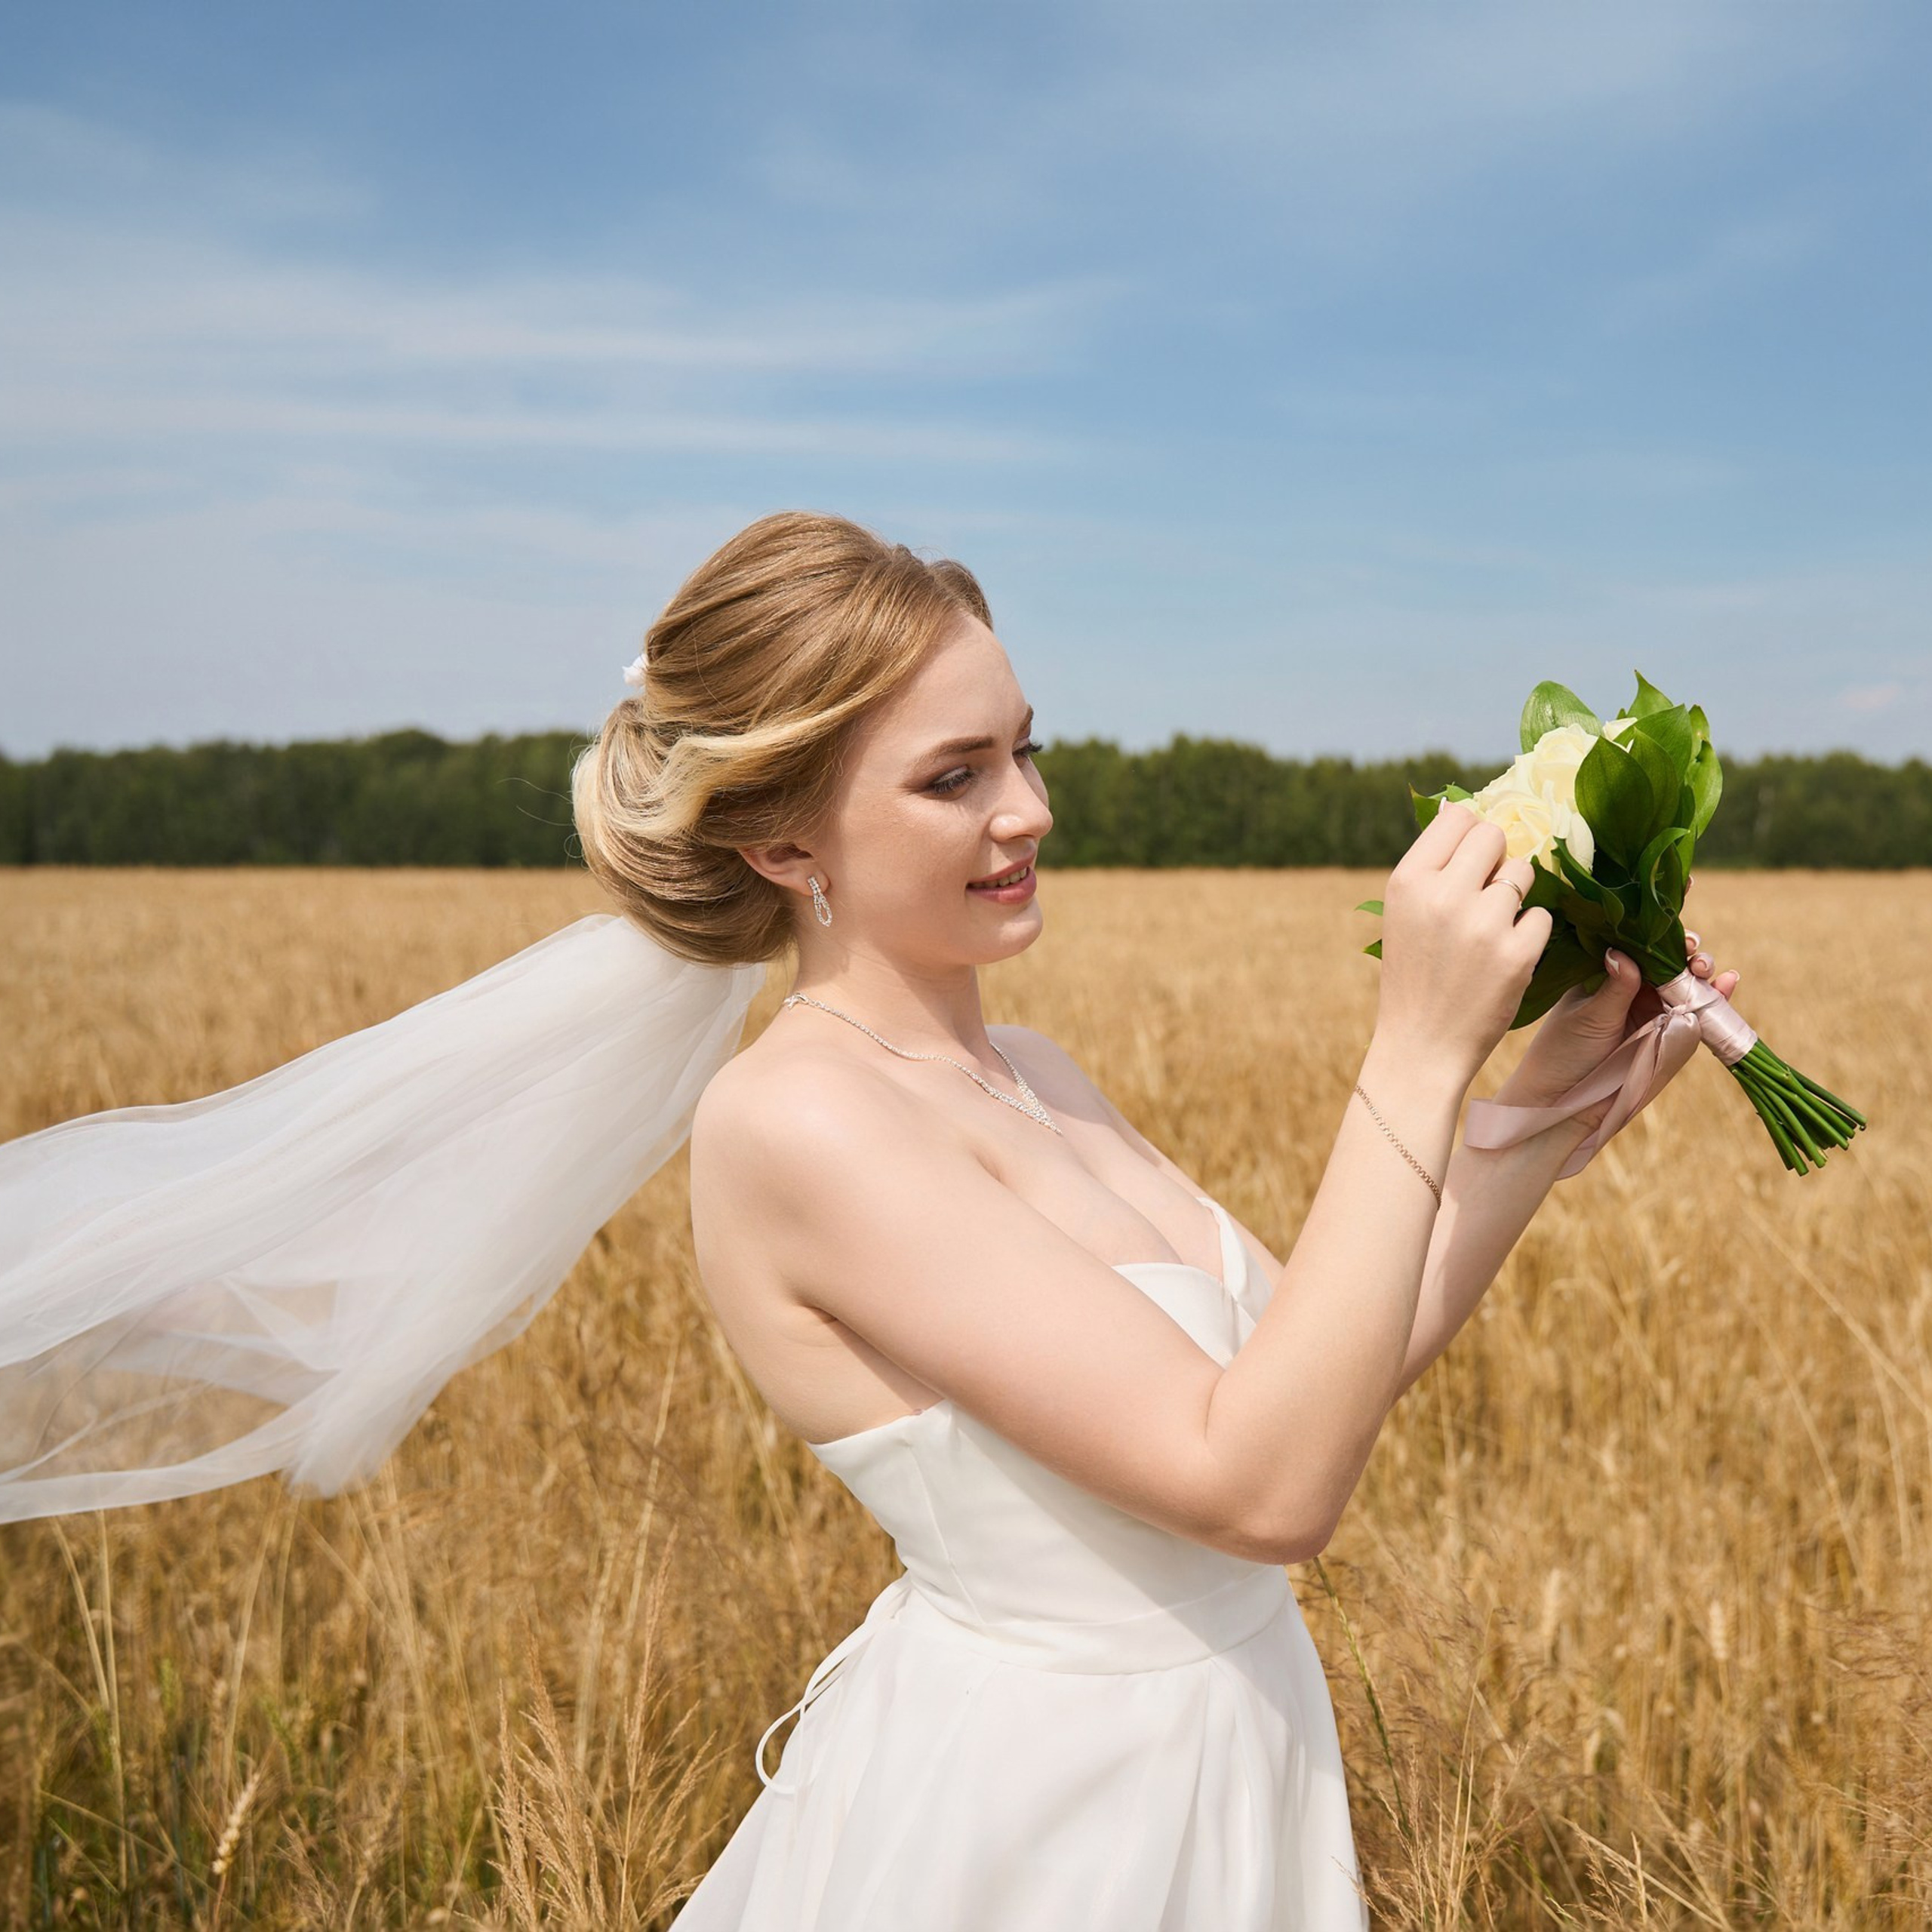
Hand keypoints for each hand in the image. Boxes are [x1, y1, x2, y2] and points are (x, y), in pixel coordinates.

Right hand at [1373, 799, 1551, 1088]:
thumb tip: (1463, 809)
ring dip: (1515, 896)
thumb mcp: (1404, 913)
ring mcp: (1481, 923)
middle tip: (1486, 893)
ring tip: (1490, 929)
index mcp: (1407, 880)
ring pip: (1524, 873)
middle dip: (1497, 859)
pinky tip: (1504, 956)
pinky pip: (1540, 916)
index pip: (1457, 817)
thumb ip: (1433, 866)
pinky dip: (1528, 934)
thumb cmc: (1415, 973)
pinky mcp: (1515, 953)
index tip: (1472, 858)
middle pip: (1494, 836)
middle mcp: (1442, 894)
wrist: (1422, 1045)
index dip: (1471, 833)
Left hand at [1493, 900, 1740, 1127]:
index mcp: (1609, 969)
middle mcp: (1638, 984)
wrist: (1565, 1100)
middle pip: (1671, 954)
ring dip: (1702, 967)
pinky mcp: (1675, 1034)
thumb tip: (1624, 952)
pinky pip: (1702, 1010)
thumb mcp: (1586, 1015)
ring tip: (1701, 966)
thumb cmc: (1564, 1051)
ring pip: (1690, 979)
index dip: (1660, 912)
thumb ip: (1614, 986)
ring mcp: (1659, 1008)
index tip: (1686, 884)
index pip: (1638, 933)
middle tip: (1687, 946)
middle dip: (1685, 944)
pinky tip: (1728, 982)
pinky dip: (1718, 996)